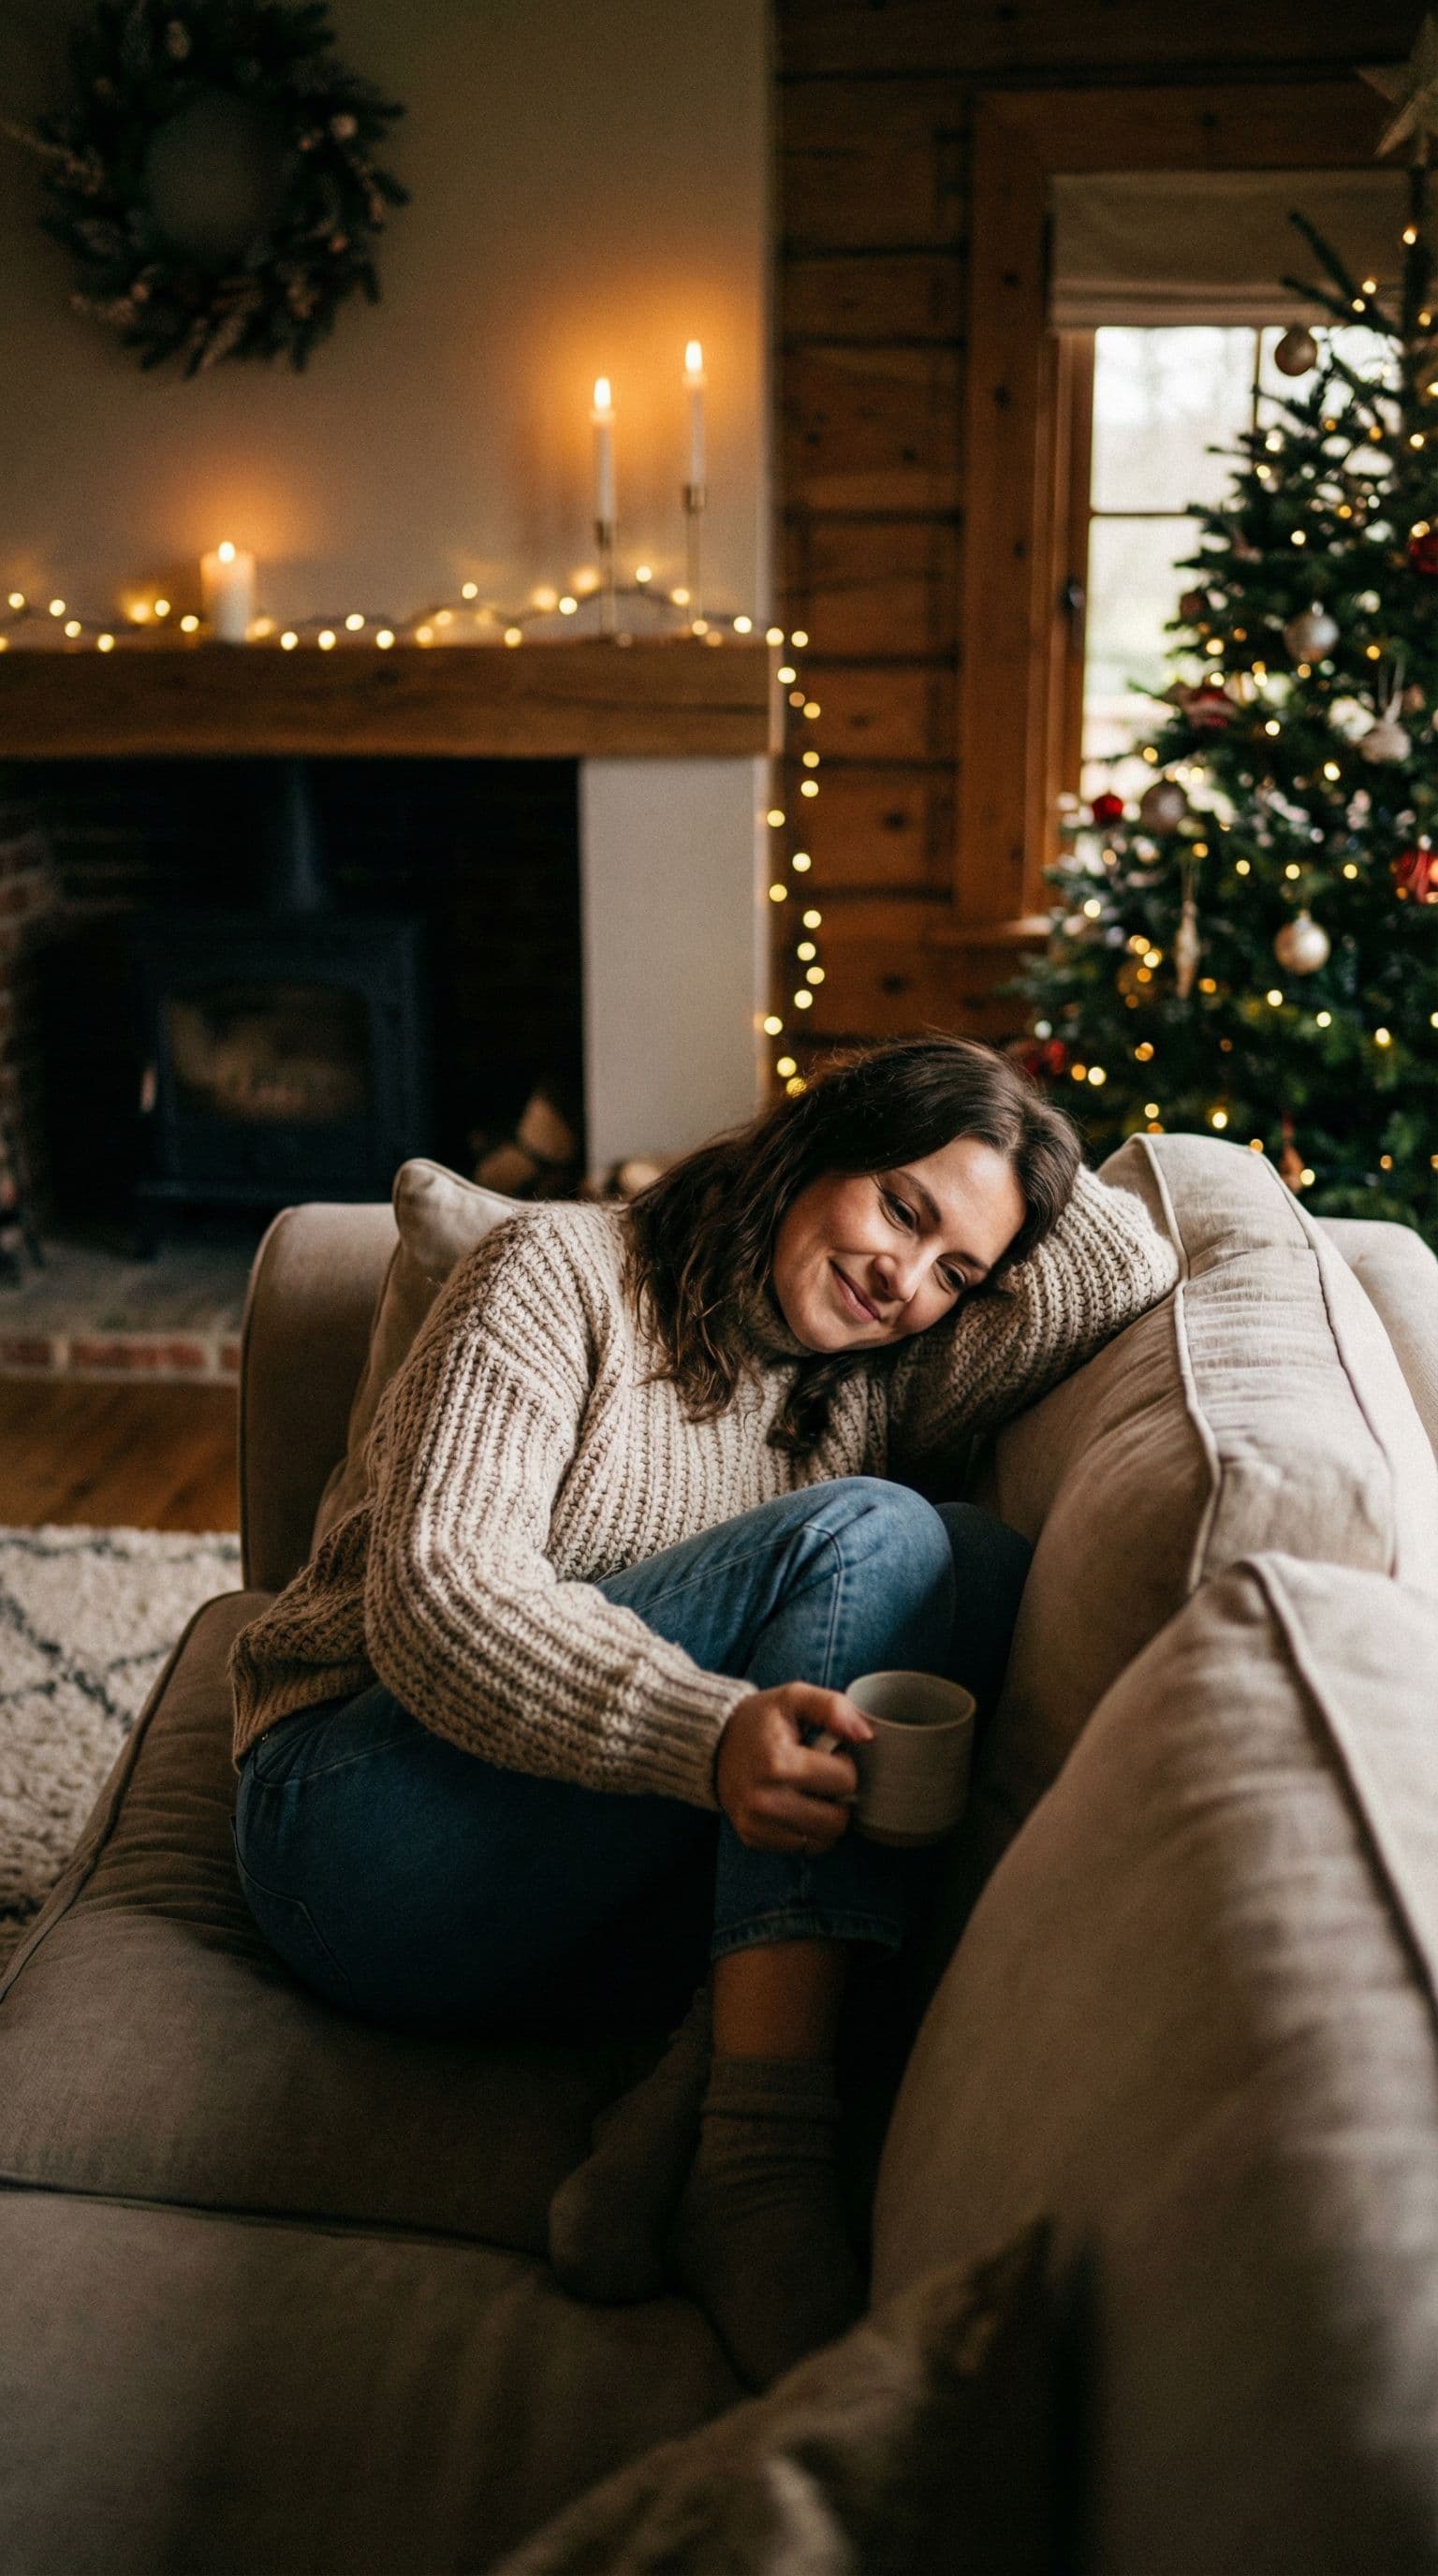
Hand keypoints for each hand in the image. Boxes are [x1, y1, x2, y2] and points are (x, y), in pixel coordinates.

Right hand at [714, 1684, 873, 1853]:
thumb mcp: (794, 1697)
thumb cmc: (760, 1720)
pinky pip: (802, 1848)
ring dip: (824, 1817)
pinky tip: (795, 1807)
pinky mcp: (753, 1837)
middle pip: (837, 1820)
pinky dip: (806, 1830)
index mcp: (778, 1762)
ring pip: (823, 1840)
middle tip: (820, 1777)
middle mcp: (765, 1799)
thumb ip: (832, 1708)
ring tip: (808, 1792)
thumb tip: (866, 1736)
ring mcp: (757, 1823)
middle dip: (837, 1797)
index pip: (846, 1781)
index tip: (826, 1754)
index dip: (843, 1764)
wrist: (713, 1743)